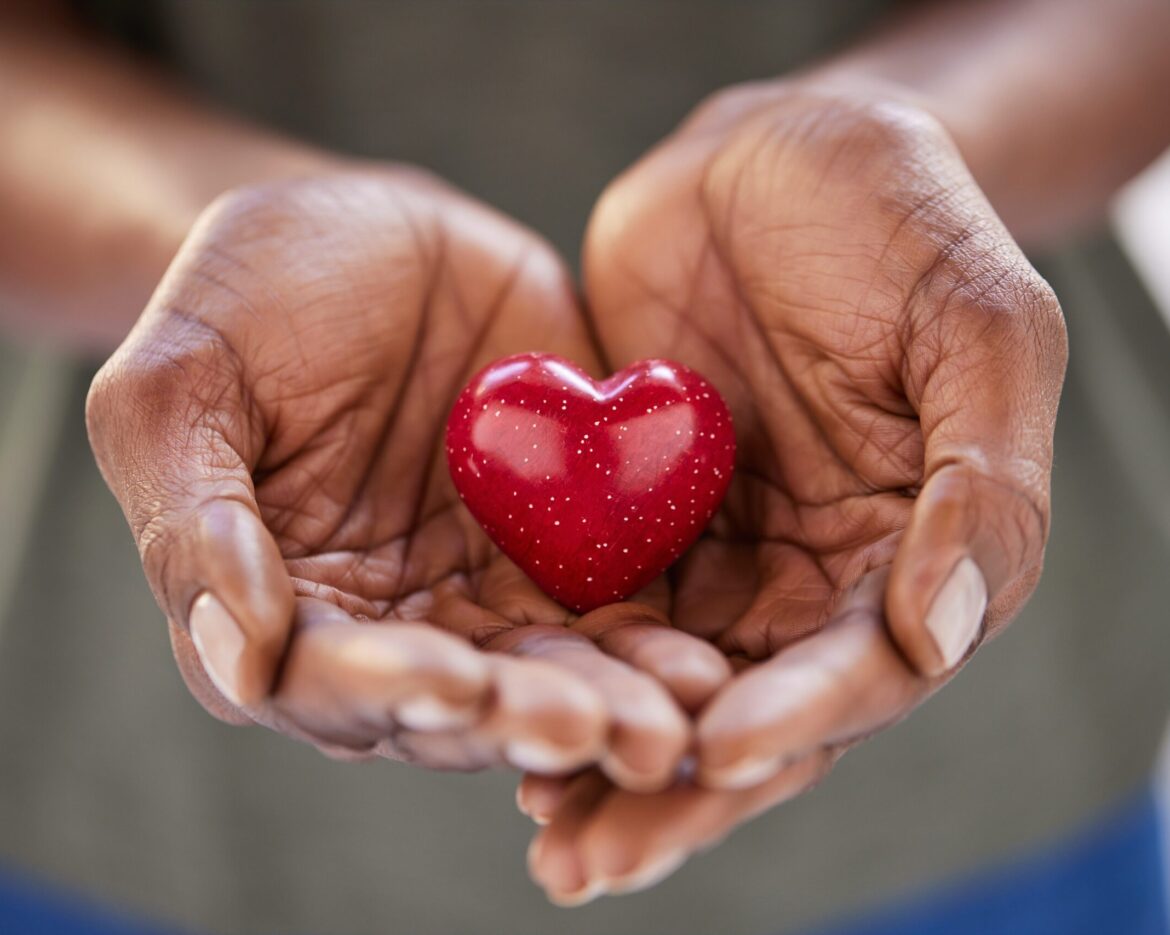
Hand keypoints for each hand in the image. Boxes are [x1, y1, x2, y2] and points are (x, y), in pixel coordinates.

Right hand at [86, 166, 726, 785]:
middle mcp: (386, 629)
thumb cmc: (245, 298)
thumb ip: (194, 520)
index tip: (450, 680)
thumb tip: (239, 661)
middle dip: (521, 718)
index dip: (383, 689)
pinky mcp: (564, 553)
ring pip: (547, 676)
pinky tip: (703, 666)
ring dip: (608, 708)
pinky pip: (614, 610)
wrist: (366, 235)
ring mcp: (481, 596)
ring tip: (667, 722)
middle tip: (591, 729)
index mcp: (277, 610)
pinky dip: (655, 645)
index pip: (320, 680)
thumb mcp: (178, 384)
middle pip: (453, 704)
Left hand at [524, 79, 1067, 899]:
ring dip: (606, 758)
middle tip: (592, 857)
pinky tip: (499, 711)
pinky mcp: (641, 521)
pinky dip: (559, 669)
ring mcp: (726, 555)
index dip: (801, 718)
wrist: (780, 151)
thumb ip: (984, 480)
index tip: (717, 753)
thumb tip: (941, 634)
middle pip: (757, 712)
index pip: (867, 669)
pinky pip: (599, 611)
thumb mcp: (978, 325)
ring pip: (669, 685)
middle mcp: (819, 578)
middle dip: (680, 788)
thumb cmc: (902, 218)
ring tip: (538, 825)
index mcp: (918, 553)